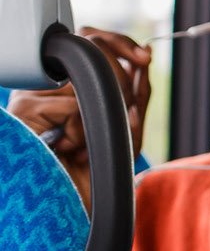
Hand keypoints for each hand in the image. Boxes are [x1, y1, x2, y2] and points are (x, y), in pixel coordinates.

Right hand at [8, 27, 150, 207]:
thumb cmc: (96, 177)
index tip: (144, 58)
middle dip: (121, 80)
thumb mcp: (125, 136)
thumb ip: (134, 101)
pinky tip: (69, 149)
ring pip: (85, 81)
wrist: (70, 209)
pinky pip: (72, 104)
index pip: (92, 41)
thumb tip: (142, 67)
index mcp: (69, 88)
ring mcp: (31, 96)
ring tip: (84, 145)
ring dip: (99, 117)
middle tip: (126, 110)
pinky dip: (82, 130)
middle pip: (89, 46)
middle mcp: (47, 88)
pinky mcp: (23, 109)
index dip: (120, 44)